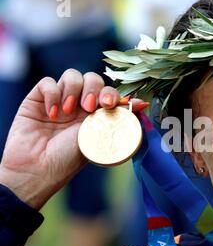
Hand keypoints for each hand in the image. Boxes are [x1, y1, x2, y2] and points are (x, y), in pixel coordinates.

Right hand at [0, 69, 146, 209]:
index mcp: (96, 115)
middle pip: (92, 78)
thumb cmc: (68, 160)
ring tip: (69, 111)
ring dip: (73, 90)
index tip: (109, 104)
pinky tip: (52, 114)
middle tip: (89, 108)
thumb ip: (117, 119)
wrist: (37, 170)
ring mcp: (59, 101)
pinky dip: (52, 94)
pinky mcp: (37, 100)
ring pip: (72, 76)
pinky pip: (47, 82)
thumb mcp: (98, 138)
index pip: (108, 91)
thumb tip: (143, 103)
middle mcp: (79, 105)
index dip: (111, 93)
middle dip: (94, 89)